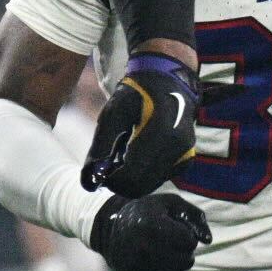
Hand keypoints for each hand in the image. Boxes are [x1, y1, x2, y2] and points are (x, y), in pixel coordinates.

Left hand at [81, 51, 200, 195]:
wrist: (167, 84)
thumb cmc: (135, 96)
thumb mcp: (111, 115)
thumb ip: (98, 149)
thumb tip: (87, 184)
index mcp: (160, 131)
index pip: (130, 176)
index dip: (109, 181)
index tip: (98, 171)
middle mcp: (177, 146)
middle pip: (140, 186)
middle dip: (118, 182)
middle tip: (107, 165)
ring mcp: (184, 155)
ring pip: (148, 186)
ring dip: (130, 177)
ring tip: (123, 153)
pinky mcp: (185, 161)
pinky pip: (157, 179)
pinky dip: (143, 174)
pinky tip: (137, 153)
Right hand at [88, 190, 211, 270]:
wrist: (112, 226)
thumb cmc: (148, 213)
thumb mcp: (171, 204)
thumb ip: (195, 217)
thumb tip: (208, 241)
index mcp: (153, 226)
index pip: (190, 242)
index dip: (187, 237)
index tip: (176, 232)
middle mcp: (143, 248)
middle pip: (185, 262)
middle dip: (185, 254)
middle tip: (173, 246)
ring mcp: (136, 266)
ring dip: (176, 269)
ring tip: (166, 257)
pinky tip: (157, 269)